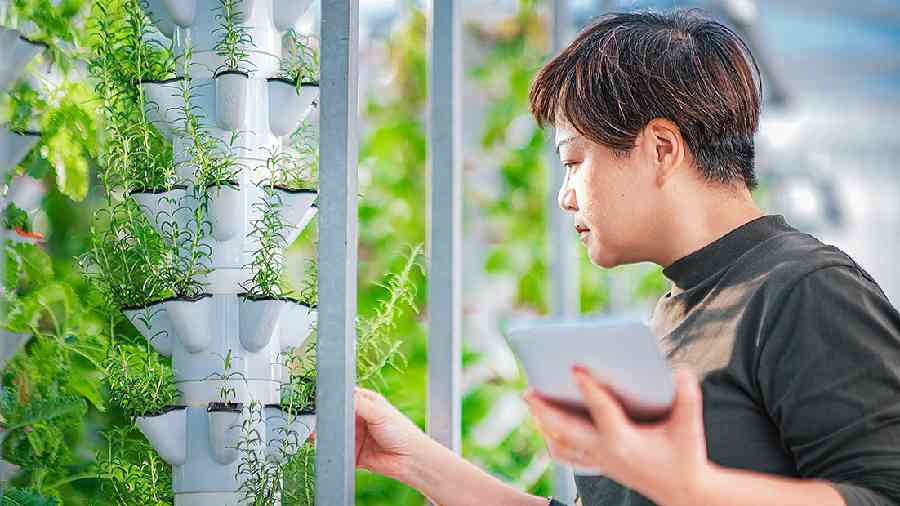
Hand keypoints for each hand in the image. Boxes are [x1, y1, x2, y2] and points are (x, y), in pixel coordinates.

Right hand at [317, 387, 429, 481]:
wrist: (409, 459)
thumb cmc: (401, 432)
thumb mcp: (378, 412)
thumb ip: (357, 404)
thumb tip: (339, 397)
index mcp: (367, 402)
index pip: (346, 396)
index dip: (336, 398)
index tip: (325, 402)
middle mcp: (360, 418)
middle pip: (338, 415)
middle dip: (330, 419)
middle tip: (324, 421)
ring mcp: (357, 435)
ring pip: (336, 433)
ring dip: (331, 435)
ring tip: (326, 435)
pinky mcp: (354, 452)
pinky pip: (340, 451)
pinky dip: (336, 450)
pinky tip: (334, 448)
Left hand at [523, 366, 711, 505]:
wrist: (683, 492)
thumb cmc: (685, 456)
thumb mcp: (689, 427)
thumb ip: (688, 397)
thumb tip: (679, 370)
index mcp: (625, 441)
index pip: (602, 411)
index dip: (589, 388)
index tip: (574, 368)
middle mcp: (606, 452)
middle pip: (566, 431)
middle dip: (545, 410)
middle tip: (527, 390)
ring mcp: (599, 461)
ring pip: (561, 445)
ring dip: (544, 425)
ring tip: (532, 402)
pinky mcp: (599, 465)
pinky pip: (568, 456)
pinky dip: (554, 441)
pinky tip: (545, 426)